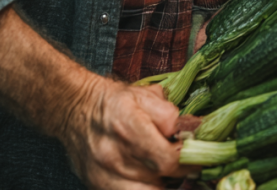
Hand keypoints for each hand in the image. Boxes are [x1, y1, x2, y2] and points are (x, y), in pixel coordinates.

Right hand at [60, 76, 185, 189]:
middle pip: (159, 177)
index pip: (167, 158)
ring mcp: (104, 175)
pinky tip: (156, 181)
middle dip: (182, 173)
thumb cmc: (116, 101)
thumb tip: (189, 131)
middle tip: (192, 166)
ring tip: (174, 175)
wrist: (76, 109)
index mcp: (129, 125)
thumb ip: (170, 114)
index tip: (200, 156)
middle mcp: (114, 154)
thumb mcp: (146, 95)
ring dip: (165, 185)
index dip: (189, 160)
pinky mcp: (98, 186)